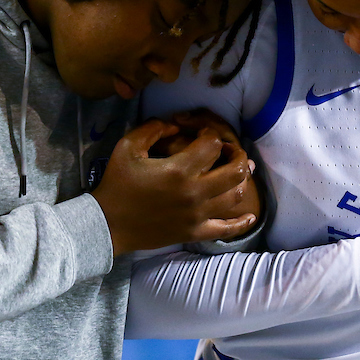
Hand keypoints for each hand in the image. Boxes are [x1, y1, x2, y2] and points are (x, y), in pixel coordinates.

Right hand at [93, 117, 256, 254]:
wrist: (108, 224)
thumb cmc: (117, 183)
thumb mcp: (127, 147)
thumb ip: (153, 128)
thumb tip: (177, 126)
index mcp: (179, 170)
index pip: (212, 145)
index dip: (211, 135)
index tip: (204, 135)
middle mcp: (194, 193)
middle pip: (234, 171)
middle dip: (238, 156)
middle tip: (233, 152)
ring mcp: (197, 215)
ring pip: (234, 197)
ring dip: (242, 182)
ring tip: (239, 174)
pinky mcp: (195, 232)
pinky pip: (226, 230)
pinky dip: (241, 223)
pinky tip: (251, 215)